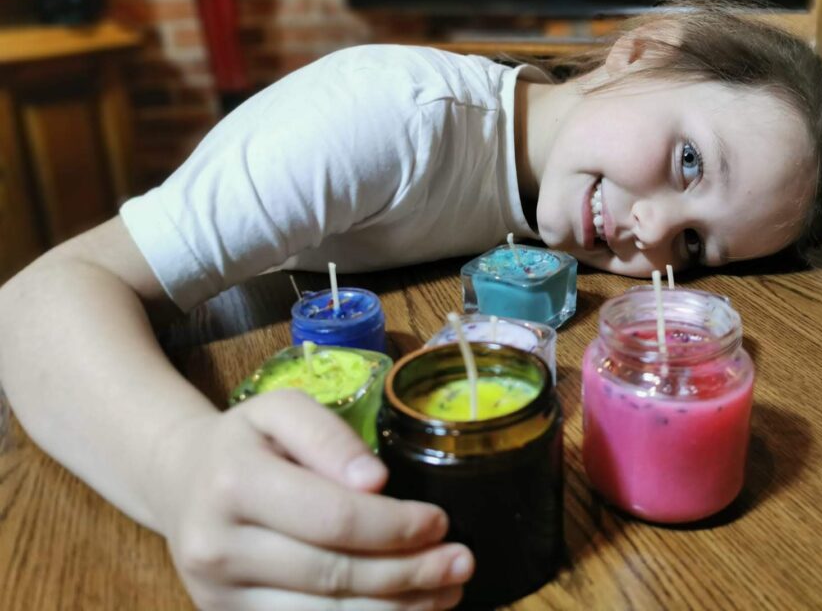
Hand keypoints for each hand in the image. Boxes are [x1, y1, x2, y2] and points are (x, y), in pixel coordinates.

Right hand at [151, 390, 472, 609]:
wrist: (180, 481)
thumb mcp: (281, 409)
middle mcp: (217, 549)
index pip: (332, 519)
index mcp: (233, 484)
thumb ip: (328, 436)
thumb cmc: (246, 440)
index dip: (394, 527)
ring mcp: (218, 596)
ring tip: (447, 593)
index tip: (440, 521)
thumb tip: (377, 482)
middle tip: (461, 562)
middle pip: (333, 576)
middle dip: (408, 574)